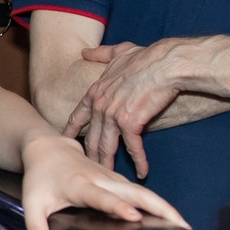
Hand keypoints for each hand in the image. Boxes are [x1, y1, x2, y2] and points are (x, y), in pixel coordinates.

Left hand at [17, 135, 186, 229]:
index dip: (117, 205)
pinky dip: (158, 205)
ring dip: (164, 207)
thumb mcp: (31, 205)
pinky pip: (141, 193)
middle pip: (135, 192)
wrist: (47, 148)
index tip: (134, 216)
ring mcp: (112, 178)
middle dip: (158, 207)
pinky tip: (171, 220)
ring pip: (143, 192)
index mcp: (80, 186)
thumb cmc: (40, 178)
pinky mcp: (118, 180)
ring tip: (184, 227)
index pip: (102, 196)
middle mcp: (101, 180)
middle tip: (180, 226)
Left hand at [68, 39, 190, 174]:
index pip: (78, 116)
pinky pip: (133, 148)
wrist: (165, 63)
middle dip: (90, 155)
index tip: (65, 143)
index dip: (71, 131)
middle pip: (91, 138)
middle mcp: (100, 105)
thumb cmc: (146, 57)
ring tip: (110, 177)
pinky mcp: (130, 123)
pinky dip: (139, 161)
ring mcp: (113, 115)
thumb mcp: (118, 52)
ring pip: (106, 146)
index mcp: (95, 91)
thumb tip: (85, 51)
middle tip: (89, 169)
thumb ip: (100, 54)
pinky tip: (142, 172)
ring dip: (108, 163)